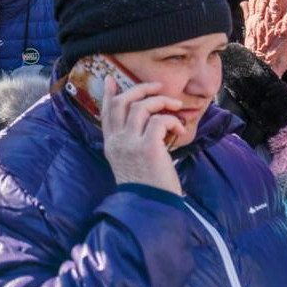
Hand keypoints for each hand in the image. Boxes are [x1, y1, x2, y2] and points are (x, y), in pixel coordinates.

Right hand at [99, 78, 183, 195]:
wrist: (150, 207)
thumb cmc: (147, 187)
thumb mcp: (132, 162)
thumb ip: (133, 143)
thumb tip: (149, 125)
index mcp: (111, 145)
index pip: (106, 113)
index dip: (110, 94)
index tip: (112, 79)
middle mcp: (117, 141)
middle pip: (122, 102)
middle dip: (141, 89)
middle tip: (157, 87)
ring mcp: (130, 143)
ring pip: (141, 107)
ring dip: (161, 102)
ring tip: (175, 107)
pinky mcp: (148, 147)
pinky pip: (160, 121)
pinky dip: (173, 120)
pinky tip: (180, 128)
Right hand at [241, 0, 286, 75]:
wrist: (260, 71)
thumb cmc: (258, 50)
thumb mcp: (251, 29)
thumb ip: (249, 13)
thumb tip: (244, 1)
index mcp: (254, 18)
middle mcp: (261, 21)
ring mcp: (270, 30)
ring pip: (275, 8)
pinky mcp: (281, 40)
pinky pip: (286, 26)